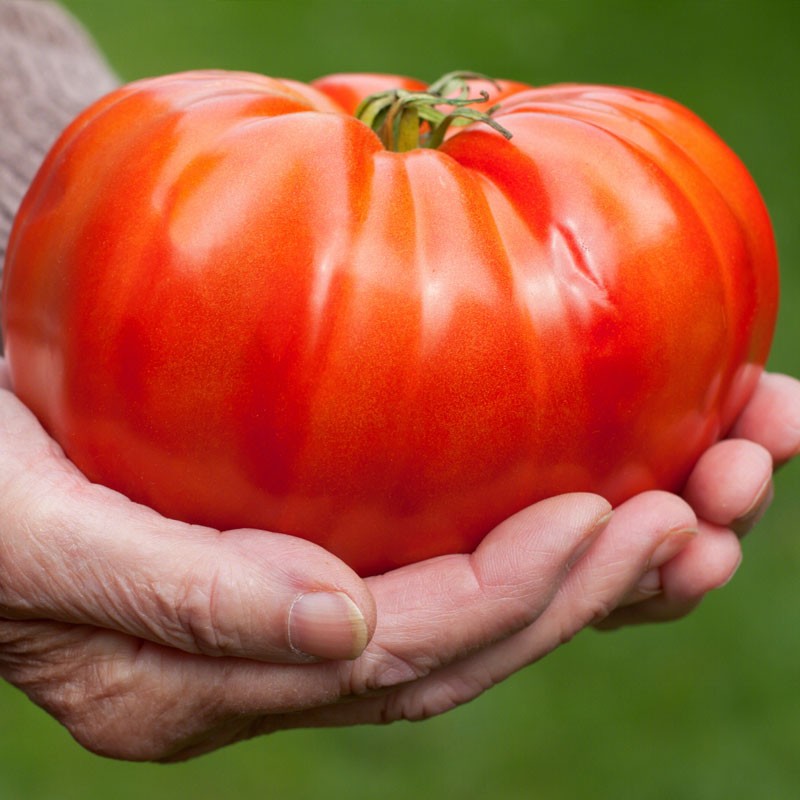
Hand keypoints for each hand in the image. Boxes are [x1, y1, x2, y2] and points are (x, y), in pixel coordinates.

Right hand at [0, 365, 796, 761]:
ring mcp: (293, 615)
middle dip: (590, 590)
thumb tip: (335, 629)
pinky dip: (539, 533)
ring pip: (473, 609)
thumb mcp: (34, 530)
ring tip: (703, 510)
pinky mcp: (309, 554)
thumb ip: (172, 594)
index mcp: (197, 682)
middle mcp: (264, 663)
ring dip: (597, 567)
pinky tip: (616, 494)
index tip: (612, 517)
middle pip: (459, 646)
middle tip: (703, 514)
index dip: (509, 595)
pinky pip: (445, 557)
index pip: (393, 658)